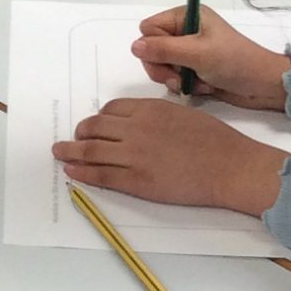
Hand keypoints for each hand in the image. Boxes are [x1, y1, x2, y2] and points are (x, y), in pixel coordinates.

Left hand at [54, 98, 287, 216]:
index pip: (111, 109)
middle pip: (95, 127)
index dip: (99, 118)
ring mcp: (134, 155)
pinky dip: (82, 172)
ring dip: (70, 151)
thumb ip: (157, 117)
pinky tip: (72, 171)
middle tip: (73, 139)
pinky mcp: (136, 181)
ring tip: (60, 152)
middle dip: (80, 133)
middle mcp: (136, 129)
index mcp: (149, 110)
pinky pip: (100, 175)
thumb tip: (140, 123)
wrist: (230, 166)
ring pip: (90, 150)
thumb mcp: (183, 114)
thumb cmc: (216, 141)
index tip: (94, 125)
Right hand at [131, 5, 290, 108]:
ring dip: (175, 79)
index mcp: (187, 16)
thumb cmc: (235, 62)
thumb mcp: (197, 53)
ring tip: (196, 83)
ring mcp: (189, 51)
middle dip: (164, 67)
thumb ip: (163, 49)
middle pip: (151, 49)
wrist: (263, 85)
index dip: (154, 46)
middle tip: (179, 77)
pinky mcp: (194, 68)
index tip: (171, 59)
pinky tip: (202, 87)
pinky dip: (184, 85)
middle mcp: (185, 31)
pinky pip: (173, 77)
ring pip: (160, 66)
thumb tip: (134, 46)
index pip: (149, 28)